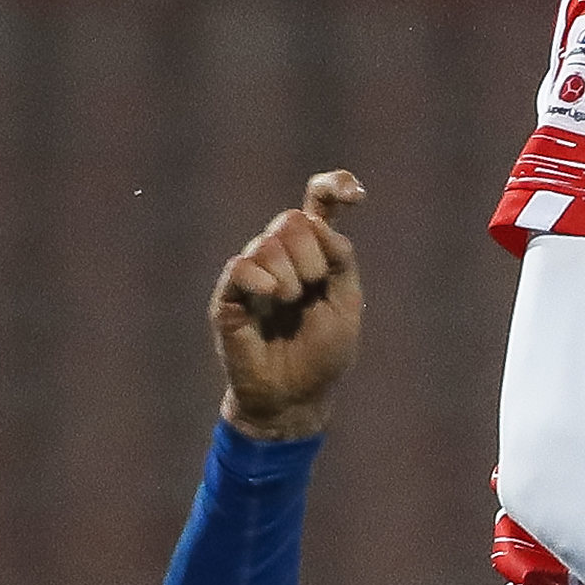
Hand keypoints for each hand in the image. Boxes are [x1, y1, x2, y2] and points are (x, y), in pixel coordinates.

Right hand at [213, 170, 367, 439]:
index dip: (334, 187)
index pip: (318, 203)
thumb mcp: (346, 304)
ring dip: (292, 276)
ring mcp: (253, 274)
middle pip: (293, 220)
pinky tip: (273, 296)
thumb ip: (341, 260)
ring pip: (269, 242)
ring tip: (291, 304)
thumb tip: (319, 222)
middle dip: (312, 254)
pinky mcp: (229, 296)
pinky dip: (262, 279)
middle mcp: (281, 256)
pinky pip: (242, 266)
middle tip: (313, 288)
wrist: (295, 398)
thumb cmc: (322, 354)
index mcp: (314, 254)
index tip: (355, 196)